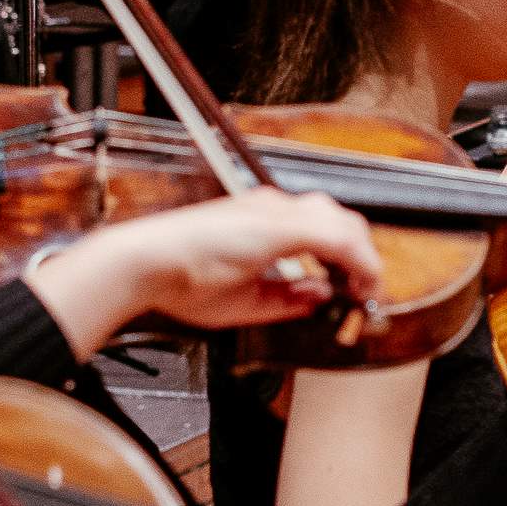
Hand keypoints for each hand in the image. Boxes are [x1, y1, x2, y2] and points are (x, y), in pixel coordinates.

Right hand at [37, 189, 387, 348]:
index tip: (356, 290)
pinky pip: (333, 238)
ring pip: (343, 224)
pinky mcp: (272, 225)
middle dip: (362, 258)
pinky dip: (355, 262)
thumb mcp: (245, 298)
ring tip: (364, 292)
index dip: (351, 259)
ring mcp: (272, 212)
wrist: (141, 265)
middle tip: (365, 293)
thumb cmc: (176, 279)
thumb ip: (286, 296)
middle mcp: (271, 207)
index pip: (326, 227)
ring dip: (362, 259)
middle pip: (342, 220)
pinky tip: (358, 286)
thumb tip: (320, 296)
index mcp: (263, 219)